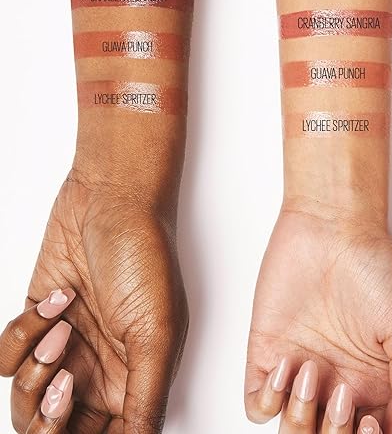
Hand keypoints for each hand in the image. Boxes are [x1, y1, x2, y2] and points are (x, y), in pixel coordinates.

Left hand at [0, 170, 187, 433]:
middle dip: (50, 422)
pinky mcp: (36, 325)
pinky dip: (22, 337)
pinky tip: (56, 304)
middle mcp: (101, 370)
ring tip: (62, 330)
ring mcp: (68, 348)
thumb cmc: (145, 255)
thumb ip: (146, 397)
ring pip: (27, 403)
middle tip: (61, 389)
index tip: (72, 419)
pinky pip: (8, 360)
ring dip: (36, 371)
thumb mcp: (157, 332)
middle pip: (58, 432)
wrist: (111, 200)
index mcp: (137, 379)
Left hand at [245, 203, 391, 433]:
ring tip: (313, 372)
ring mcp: (300, 371)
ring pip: (293, 432)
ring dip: (301, 419)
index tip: (370, 422)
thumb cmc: (374, 266)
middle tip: (344, 396)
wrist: (332, 226)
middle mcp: (336, 382)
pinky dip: (270, 401)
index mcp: (372, 382)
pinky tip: (288, 367)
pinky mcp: (267, 353)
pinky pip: (258, 406)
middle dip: (335, 433)